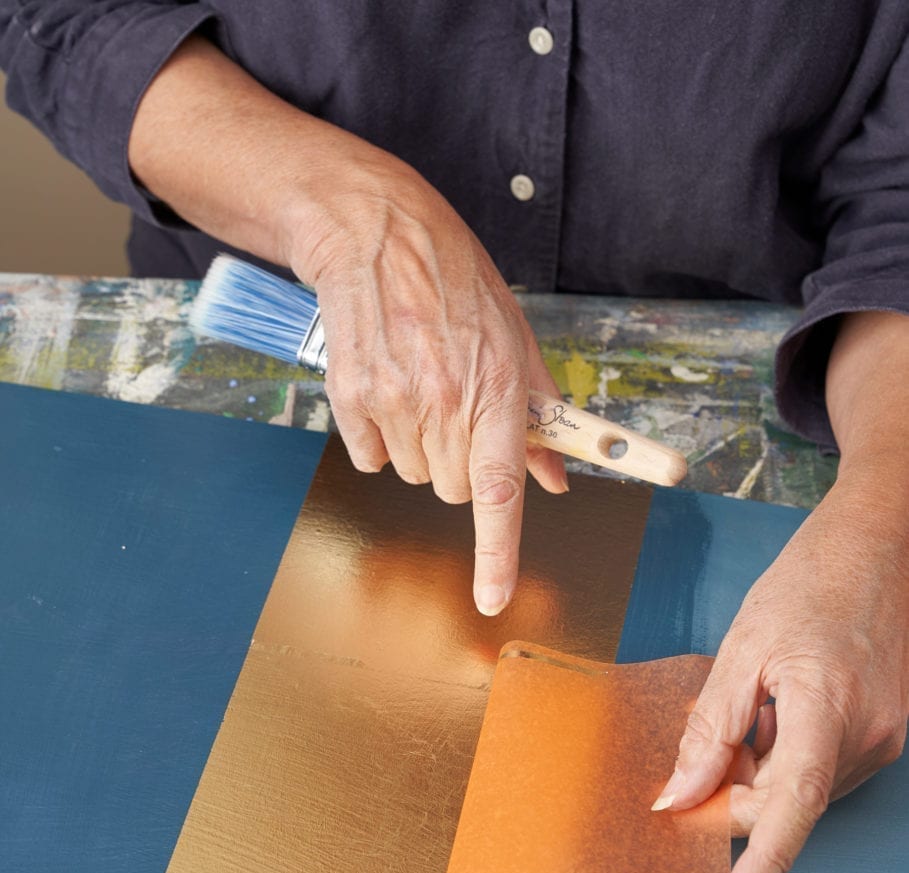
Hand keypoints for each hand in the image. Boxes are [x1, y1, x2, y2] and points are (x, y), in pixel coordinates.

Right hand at [129, 35, 566, 616]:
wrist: (376, 234)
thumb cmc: (456, 282)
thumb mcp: (516, 336)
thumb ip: (541, 413)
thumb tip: (557, 478)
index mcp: (497, 389)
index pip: (500, 492)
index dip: (496, 554)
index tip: (492, 598)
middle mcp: (444, 403)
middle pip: (454, 492)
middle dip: (464, 467)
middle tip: (460, 414)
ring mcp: (393, 404)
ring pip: (415, 476)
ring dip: (424, 449)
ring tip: (422, 388)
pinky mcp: (352, 400)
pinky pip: (372, 459)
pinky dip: (383, 438)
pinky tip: (389, 389)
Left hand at [653, 477, 908, 872]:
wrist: (874, 549)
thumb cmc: (806, 586)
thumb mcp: (742, 648)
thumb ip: (711, 727)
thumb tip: (680, 791)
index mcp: (829, 706)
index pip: (794, 801)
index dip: (763, 857)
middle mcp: (869, 735)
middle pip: (786, 799)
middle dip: (732, 791)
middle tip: (695, 756)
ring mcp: (884, 737)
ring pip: (801, 786)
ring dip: (758, 768)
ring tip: (746, 707)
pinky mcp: (884, 732)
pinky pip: (820, 766)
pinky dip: (784, 754)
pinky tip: (772, 710)